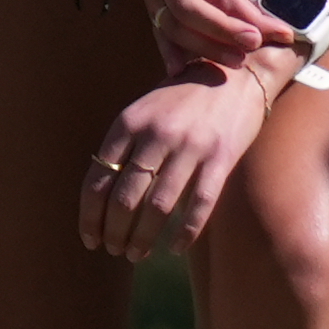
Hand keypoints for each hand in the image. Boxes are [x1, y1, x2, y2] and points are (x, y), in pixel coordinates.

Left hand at [78, 68, 276, 258]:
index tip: (90, 240)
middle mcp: (156, 134)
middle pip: (124, 200)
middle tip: (114, 251)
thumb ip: (124, 146)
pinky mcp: (220, 157)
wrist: (238, 73)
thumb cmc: (183, 98)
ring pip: (157, 208)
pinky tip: (174, 248)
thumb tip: (100, 199)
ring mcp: (190, 146)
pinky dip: (184, 233)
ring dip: (143, 239)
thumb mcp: (145, 111)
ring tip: (137, 254)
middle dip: (114, 233)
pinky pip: (198, 206)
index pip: (97, 180)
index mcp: (129, 122)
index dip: (90, 217)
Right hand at [122, 0, 328, 84]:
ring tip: (235, 62)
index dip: (251, 14)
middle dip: (222, 32)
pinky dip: (168, 51)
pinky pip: (157, 30)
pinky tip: (182, 71)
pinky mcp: (148, 1)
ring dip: (201, 47)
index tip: (281, 31)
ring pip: (172, 25)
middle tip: (254, 47)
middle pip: (191, 10)